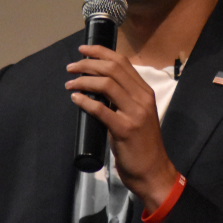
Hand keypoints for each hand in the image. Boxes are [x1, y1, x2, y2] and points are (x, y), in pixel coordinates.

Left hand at [66, 45, 177, 210]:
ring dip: (83, 80)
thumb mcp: (136, 115)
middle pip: (113, 69)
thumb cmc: (142, 144)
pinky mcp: (125, 130)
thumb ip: (123, 99)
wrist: (153, 171)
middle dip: (88, 64)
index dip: (101, 52)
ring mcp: (135, 114)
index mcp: (145, 92)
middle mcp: (142, 98)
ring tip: (70, 84)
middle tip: (71, 67)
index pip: (122, 62)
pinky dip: (85, 101)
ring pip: (107, 84)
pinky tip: (75, 98)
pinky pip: (101, 109)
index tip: (83, 50)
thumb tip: (96, 87)